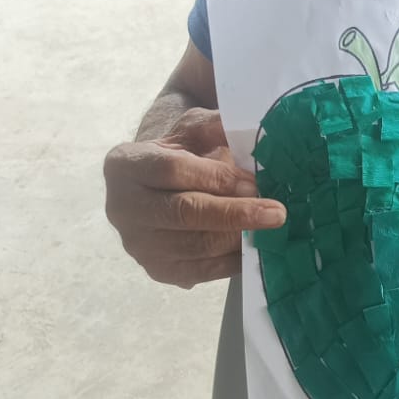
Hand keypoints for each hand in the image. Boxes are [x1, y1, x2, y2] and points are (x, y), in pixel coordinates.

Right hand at [104, 107, 285, 288]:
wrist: (157, 191)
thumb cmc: (178, 155)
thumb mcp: (190, 131)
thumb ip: (214, 127)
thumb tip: (252, 134)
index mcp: (125, 164)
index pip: (172, 170)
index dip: (216, 176)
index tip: (254, 182)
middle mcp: (122, 207)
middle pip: (184, 212)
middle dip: (235, 213)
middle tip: (275, 213)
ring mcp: (137, 244)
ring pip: (195, 245)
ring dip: (238, 238)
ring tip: (270, 229)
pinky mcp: (157, 269)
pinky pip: (201, 271)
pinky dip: (232, 260)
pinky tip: (255, 248)